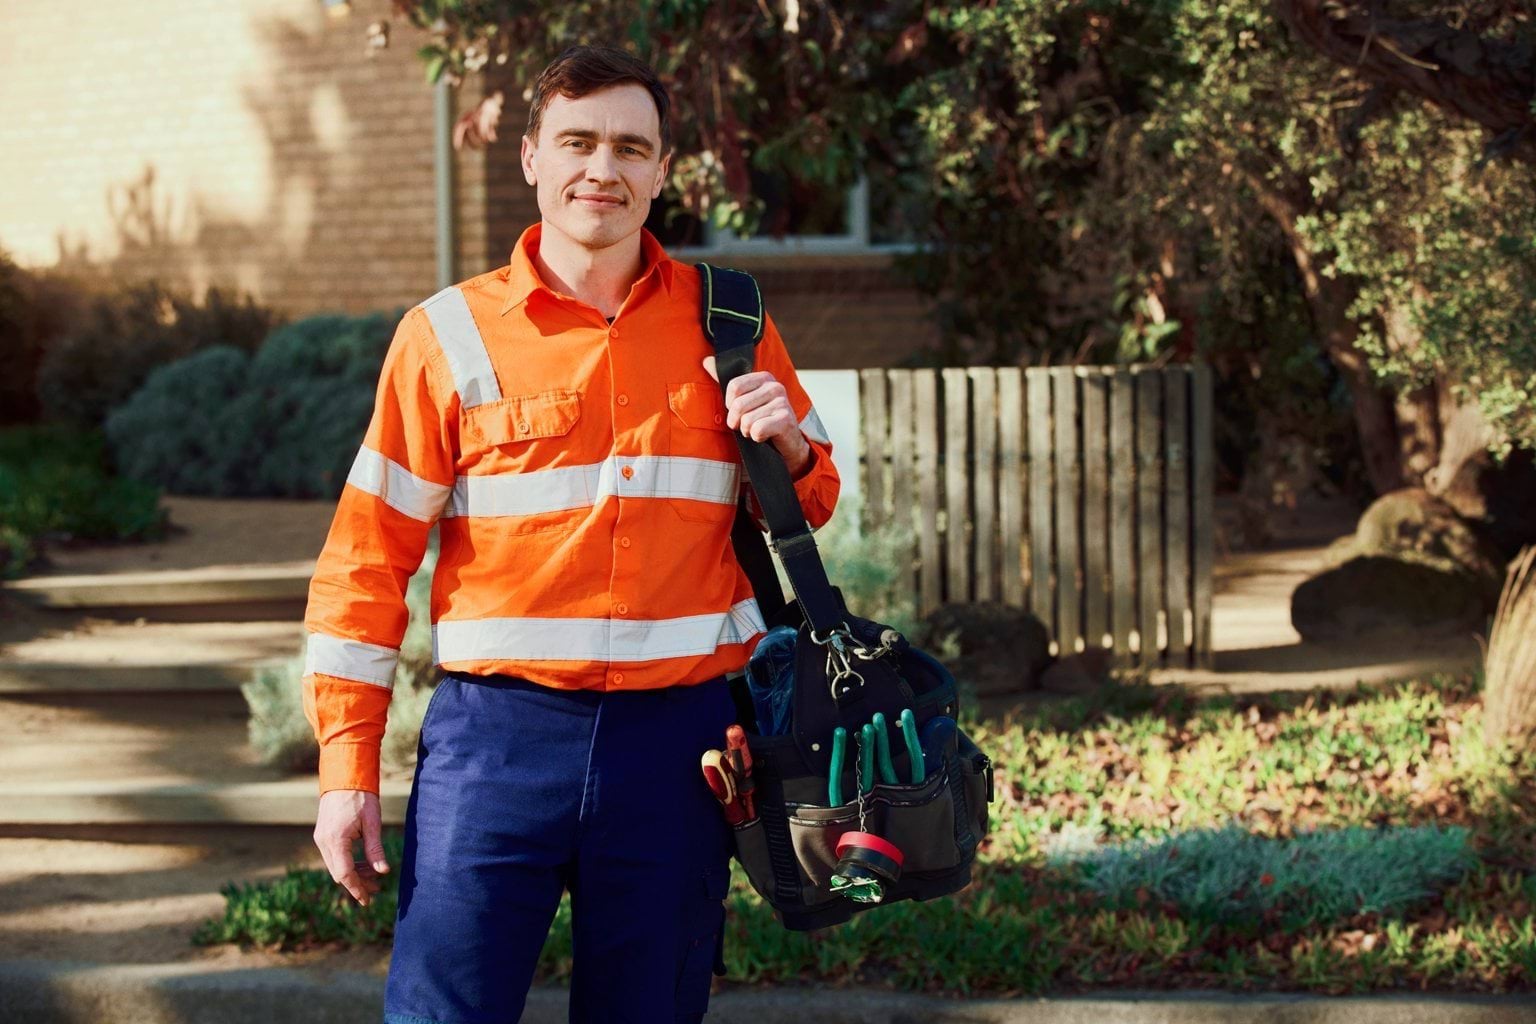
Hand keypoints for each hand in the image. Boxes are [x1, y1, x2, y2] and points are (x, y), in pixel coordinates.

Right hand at [314, 789, 388, 906]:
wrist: (344, 777)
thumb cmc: (361, 797)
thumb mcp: (372, 823)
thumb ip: (375, 849)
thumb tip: (382, 872)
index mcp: (335, 840)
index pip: (344, 874)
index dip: (356, 889)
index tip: (367, 901)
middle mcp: (324, 842)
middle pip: (339, 873)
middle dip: (357, 883)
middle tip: (377, 889)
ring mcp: (321, 838)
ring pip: (336, 866)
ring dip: (353, 873)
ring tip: (374, 877)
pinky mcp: (323, 835)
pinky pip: (334, 856)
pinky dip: (348, 863)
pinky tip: (363, 864)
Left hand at [701, 356, 811, 473]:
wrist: (787, 441)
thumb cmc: (761, 418)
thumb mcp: (744, 398)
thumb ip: (725, 380)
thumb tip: (706, 360)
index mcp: (764, 377)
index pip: (734, 386)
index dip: (730, 404)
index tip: (739, 411)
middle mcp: (775, 386)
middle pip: (738, 405)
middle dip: (737, 422)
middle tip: (747, 425)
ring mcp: (782, 403)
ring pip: (746, 421)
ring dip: (748, 431)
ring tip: (758, 430)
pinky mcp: (786, 420)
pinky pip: (757, 430)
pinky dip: (757, 437)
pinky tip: (766, 436)